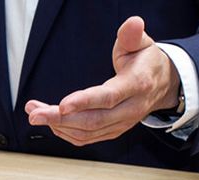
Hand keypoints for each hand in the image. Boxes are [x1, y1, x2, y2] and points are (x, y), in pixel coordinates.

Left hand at [26, 16, 180, 145]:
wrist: (162, 84)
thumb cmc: (147, 62)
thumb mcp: (142, 44)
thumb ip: (132, 35)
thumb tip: (133, 23)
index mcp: (137, 85)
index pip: (108, 97)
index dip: (84, 102)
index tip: (62, 105)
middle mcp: (130, 109)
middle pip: (93, 120)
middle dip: (60, 119)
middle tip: (35, 114)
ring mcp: (122, 123)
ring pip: (87, 132)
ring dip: (58, 125)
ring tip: (35, 113)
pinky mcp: (113, 131)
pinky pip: (87, 138)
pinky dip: (66, 133)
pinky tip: (51, 122)